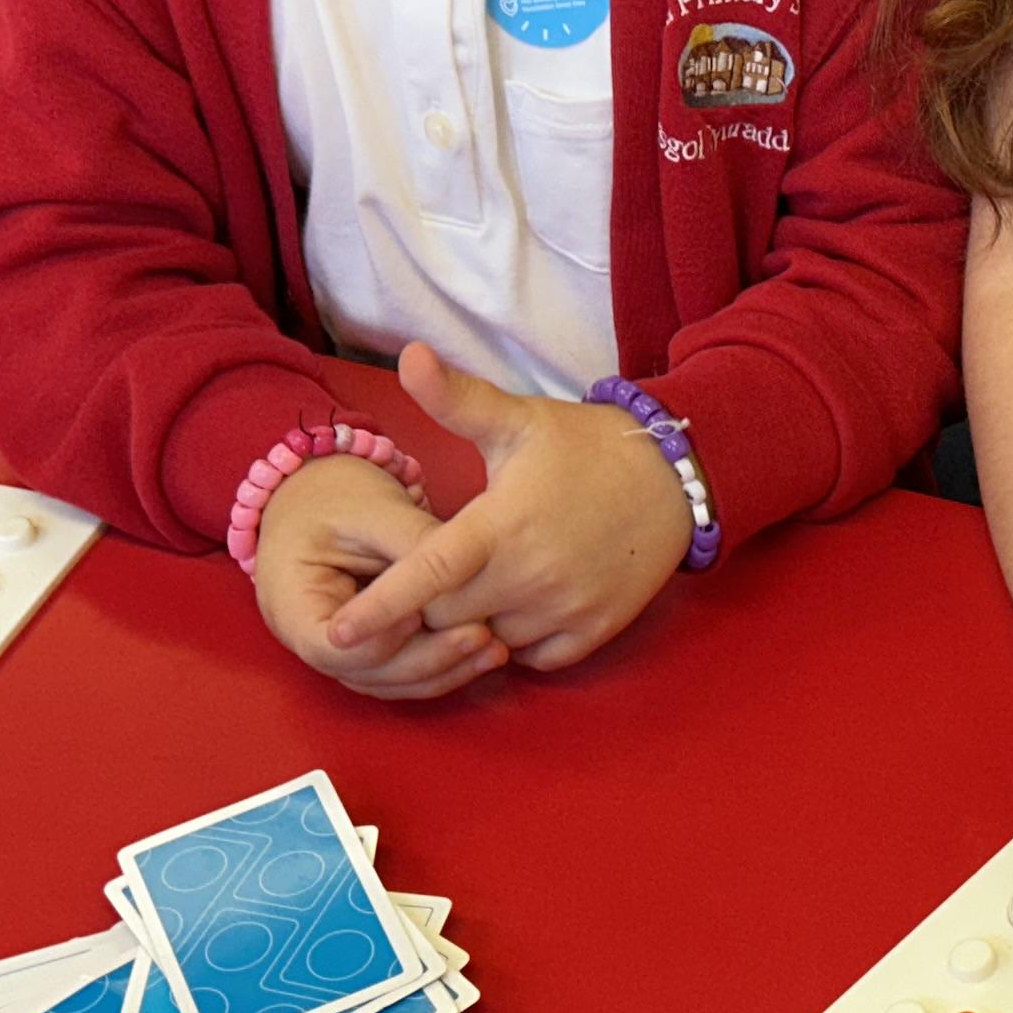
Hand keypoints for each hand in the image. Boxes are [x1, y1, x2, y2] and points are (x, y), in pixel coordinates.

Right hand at [250, 454, 507, 699]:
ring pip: (395, 681)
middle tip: (482, 636)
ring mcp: (347, 651)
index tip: (421, 615)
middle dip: (429, 659)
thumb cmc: (335, 496)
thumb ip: (412, 545)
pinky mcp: (378, 649)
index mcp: (293, 608)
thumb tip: (467, 575)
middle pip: (371, 673)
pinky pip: (410, 673)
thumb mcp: (370, 510)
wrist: (325, 494)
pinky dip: (447, 666)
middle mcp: (315, 641)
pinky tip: (488, 650)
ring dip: (446, 670)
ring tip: (496, 649)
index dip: (382, 638)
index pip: (336, 647)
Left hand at [321, 344, 693, 670]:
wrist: (674, 475)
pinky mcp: (595, 630)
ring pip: (491, 640)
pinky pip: (536, 657)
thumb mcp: (518, 418)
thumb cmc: (585, 446)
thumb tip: (409, 355)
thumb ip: (457, 397)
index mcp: (501, 524)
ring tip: (499, 576)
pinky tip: (531, 599)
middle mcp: (531, 574)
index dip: (380, 606)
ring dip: (483, 619)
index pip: (428, 574)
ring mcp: (566, 607)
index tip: (338, 632)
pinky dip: (523, 638)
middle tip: (452, 566)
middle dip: (436, 601)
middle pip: (448, 617)